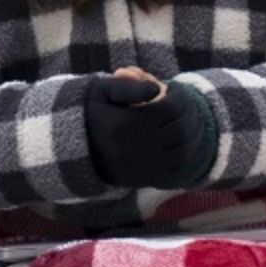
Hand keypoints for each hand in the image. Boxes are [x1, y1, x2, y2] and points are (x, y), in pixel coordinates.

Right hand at [87, 69, 215, 191]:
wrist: (75, 147)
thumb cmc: (91, 112)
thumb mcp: (102, 91)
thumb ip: (128, 86)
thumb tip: (157, 88)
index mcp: (125, 124)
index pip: (171, 108)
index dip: (179, 95)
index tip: (173, 89)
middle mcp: (134, 148)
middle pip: (181, 130)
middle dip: (188, 114)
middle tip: (182, 106)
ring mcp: (139, 167)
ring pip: (182, 152)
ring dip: (190, 136)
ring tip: (181, 122)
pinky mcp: (142, 180)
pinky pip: (175, 173)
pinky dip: (184, 158)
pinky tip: (177, 142)